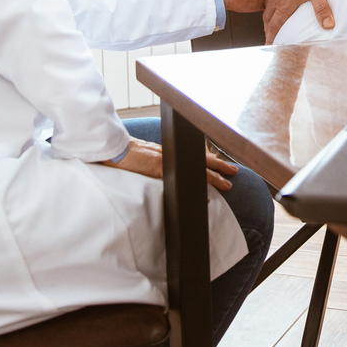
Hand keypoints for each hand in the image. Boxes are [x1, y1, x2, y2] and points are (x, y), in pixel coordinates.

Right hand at [100, 138, 237, 192]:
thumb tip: (159, 167)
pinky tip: (206, 197)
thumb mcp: (143, 154)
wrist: (111, 149)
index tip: (222, 162)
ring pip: (196, 169)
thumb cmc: (124, 153)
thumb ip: (154, 159)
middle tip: (234, 171)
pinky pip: (183, 180)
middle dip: (219, 165)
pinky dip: (197, 189)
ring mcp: (166, 161)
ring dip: (213, 178)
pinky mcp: (159, 170)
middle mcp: (170, 154)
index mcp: (167, 150)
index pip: (193, 152)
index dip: (209, 158)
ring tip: (227, 185)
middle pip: (200, 159)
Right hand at [262, 0, 333, 44]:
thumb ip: (322, 9)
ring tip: (271, 24)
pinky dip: (270, 7)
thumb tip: (329, 26)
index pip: (275, 27)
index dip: (272, 38)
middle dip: (269, 31)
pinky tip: (275, 4)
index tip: (269, 46)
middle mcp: (275, 0)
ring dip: (268, 19)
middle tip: (270, 38)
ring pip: (267, 9)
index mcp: (284, 6)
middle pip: (268, 20)